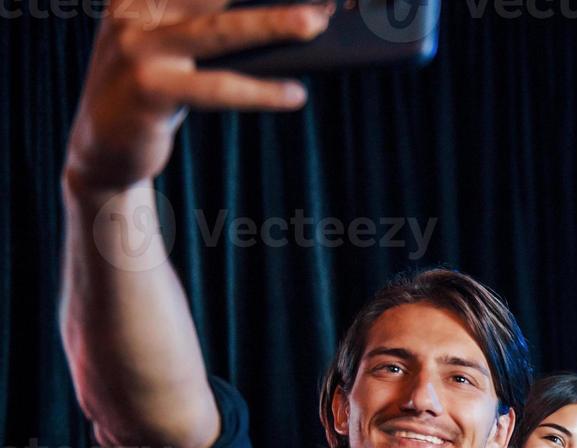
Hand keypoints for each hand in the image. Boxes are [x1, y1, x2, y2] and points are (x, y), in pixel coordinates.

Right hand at [65, 0, 330, 193]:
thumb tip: (293, 15)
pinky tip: (295, 93)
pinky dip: (261, 91)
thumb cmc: (156, 85)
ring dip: (271, 24)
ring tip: (315, 23)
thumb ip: (209, 20)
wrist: (102, 146)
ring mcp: (137, 48)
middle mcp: (135, 11)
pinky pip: (217, 88)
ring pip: (218, 31)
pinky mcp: (148, 90)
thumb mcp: (173, 43)